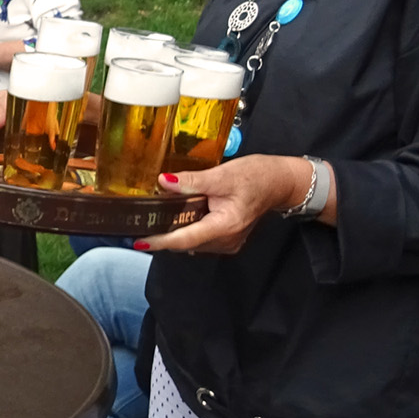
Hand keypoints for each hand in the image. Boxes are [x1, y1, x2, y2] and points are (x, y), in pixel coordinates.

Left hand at [138, 154, 317, 254]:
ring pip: (192, 241)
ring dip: (175, 230)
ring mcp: (227, 242)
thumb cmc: (257, 176)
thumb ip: (192, 181)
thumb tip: (164, 182)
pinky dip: (187, 228)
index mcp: (225, 226)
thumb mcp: (222, 175)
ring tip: (158, 215)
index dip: (160, 241)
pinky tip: (179, 215)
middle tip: (140, 221)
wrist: (280, 182)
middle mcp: (226, 240)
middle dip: (163, 233)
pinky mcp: (226, 238)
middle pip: (186, 242)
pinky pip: (200, 237)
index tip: (139, 241)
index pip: (186, 239)